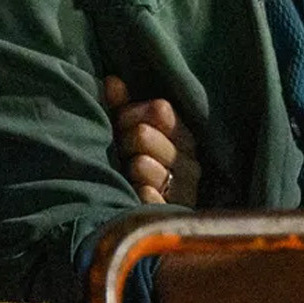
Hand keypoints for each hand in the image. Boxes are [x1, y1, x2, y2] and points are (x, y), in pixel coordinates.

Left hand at [105, 76, 199, 206]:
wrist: (144, 222)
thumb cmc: (136, 169)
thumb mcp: (130, 135)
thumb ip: (123, 107)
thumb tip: (112, 81)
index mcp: (185, 138)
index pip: (159, 110)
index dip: (131, 114)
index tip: (121, 123)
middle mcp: (191, 163)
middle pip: (143, 135)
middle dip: (125, 142)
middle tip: (122, 153)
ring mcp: (185, 191)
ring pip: (142, 164)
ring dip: (128, 169)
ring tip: (128, 175)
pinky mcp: (173, 215)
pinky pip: (147, 196)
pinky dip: (137, 193)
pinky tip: (135, 192)